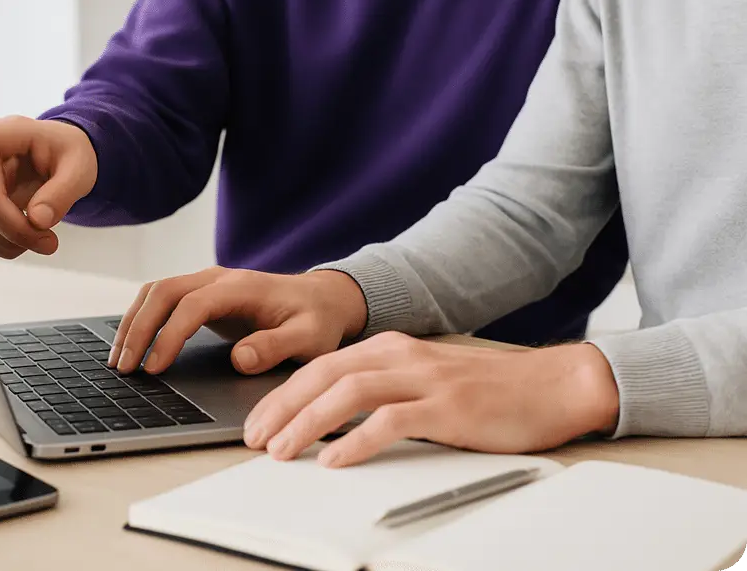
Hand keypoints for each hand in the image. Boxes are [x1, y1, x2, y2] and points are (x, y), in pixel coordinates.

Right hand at [0, 116, 96, 258]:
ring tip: (45, 236)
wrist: (63, 162)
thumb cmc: (69, 156)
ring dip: (14, 242)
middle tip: (51, 242)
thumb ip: (63, 193)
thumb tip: (37, 221)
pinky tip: (28, 234)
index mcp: (13, 135)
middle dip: (17, 229)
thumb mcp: (81, 169)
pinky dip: (9, 246)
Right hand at [110, 267, 368, 375]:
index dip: (170, 335)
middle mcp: (219, 278)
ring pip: (157, 291)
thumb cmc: (317, 320)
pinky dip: (142, 318)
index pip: (192, 305)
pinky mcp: (203, 293)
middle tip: (124, 367)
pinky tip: (132, 344)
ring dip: (134, 322)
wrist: (324, 299)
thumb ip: (276, 347)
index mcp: (242, 287)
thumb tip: (239, 358)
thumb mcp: (309, 339)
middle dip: (138, 328)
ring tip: (119, 360)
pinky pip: (162, 298)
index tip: (154, 367)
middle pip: (164, 291)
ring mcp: (208, 282)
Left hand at [245, 333, 619, 467]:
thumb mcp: (424, 379)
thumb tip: (332, 418)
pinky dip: (356, 441)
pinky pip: (390, 421)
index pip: (320, 367)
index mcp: (390, 348)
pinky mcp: (447, 406)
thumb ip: (383, 389)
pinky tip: (334, 460)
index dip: (282, 394)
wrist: (552, 385)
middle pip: (322, 375)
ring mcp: (424, 379)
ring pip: (347, 394)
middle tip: (254, 439)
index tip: (258, 422)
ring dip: (307, 423)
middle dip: (280, 408)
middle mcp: (401, 356)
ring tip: (282, 451)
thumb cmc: (488, 389)